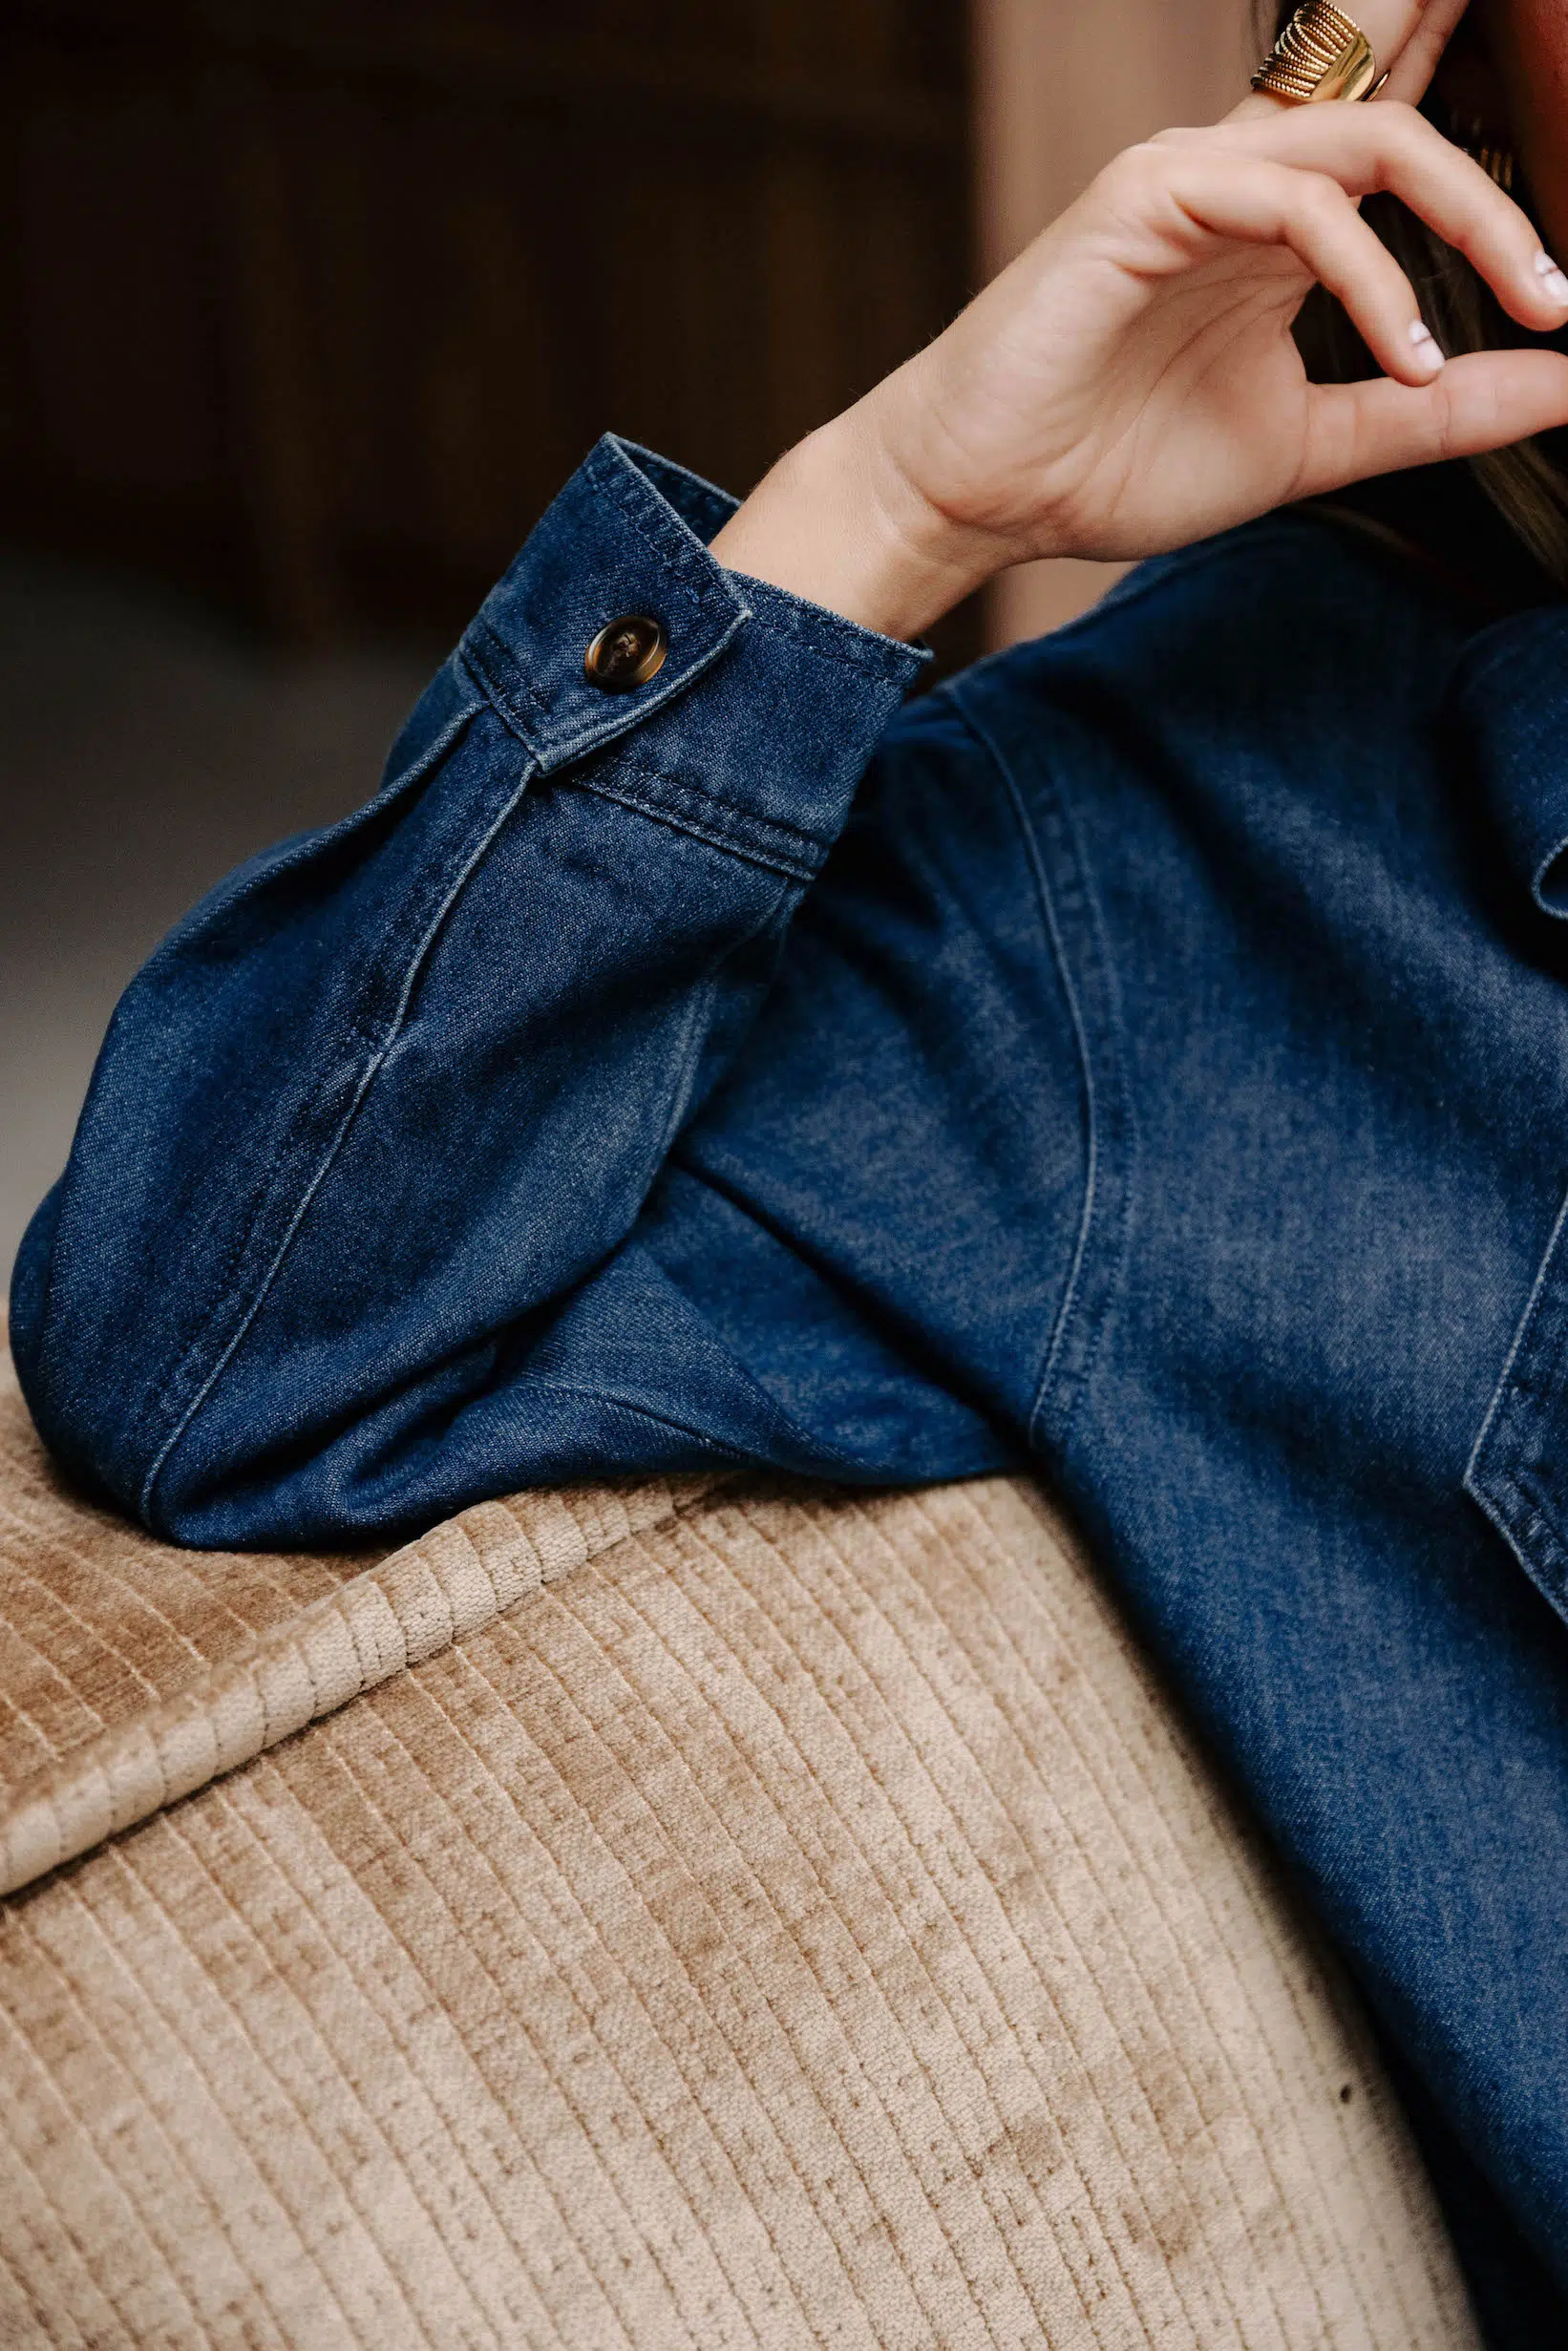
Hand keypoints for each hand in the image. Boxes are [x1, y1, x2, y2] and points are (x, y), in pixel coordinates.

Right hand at [711, 0, 1567, 638]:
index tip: (1552, 189)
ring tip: (1522, 312)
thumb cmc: (1111, 463)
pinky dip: (1371, 272)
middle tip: (1559, 294)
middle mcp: (1244, 179)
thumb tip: (1557, 387)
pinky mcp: (1150, 196)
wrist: (983, 498)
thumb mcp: (1309, 446)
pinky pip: (1298, 202)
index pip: (1396, 129)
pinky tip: (1408, 352)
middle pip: (1405, 110)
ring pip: (1373, 143)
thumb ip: (1426, 413)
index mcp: (1279, 222)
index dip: (1475, 111)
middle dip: (1501, 192)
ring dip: (1468, 223)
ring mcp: (1196, 178)